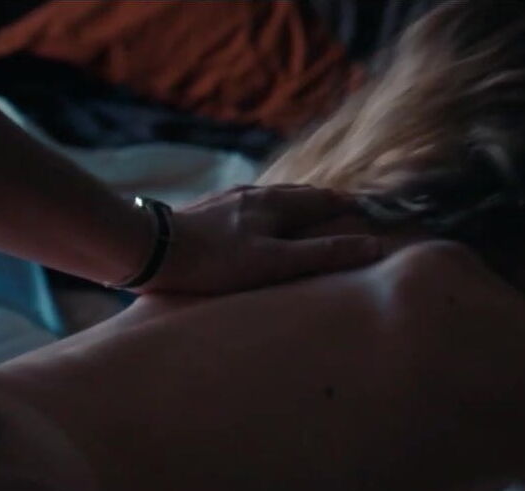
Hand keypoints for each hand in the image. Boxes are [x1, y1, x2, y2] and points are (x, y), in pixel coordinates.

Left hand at [135, 184, 381, 293]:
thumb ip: (324, 254)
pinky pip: (249, 208)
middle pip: (300, 195)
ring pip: (273, 200)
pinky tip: (257, 228)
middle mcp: (256, 194)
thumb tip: (374, 246)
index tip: (369, 213)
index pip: (325, 198)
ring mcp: (229, 200)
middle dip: (324, 204)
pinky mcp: (207, 211)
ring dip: (295, 208)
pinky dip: (267, 215)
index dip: (349, 206)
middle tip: (342, 216)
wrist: (151, 250)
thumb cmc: (216, 261)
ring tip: (305, 222)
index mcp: (277, 203)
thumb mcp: (276, 262)